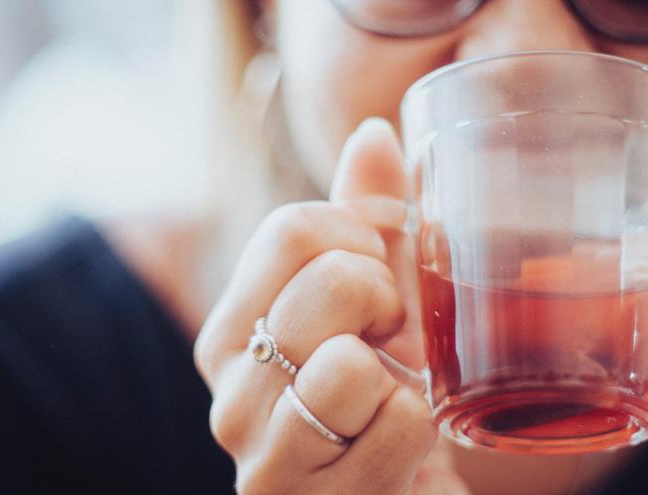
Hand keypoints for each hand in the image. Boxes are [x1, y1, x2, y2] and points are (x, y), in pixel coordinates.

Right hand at [195, 118, 437, 494]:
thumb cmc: (381, 397)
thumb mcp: (377, 302)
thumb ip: (366, 220)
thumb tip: (376, 130)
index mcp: (233, 325)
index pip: (293, 228)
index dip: (364, 239)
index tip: (379, 279)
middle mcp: (229, 387)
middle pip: (331, 280)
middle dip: (389, 304)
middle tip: (386, 344)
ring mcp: (262, 452)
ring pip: (350, 361)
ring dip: (401, 376)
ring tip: (386, 399)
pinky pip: (395, 421)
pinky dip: (418, 428)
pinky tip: (396, 449)